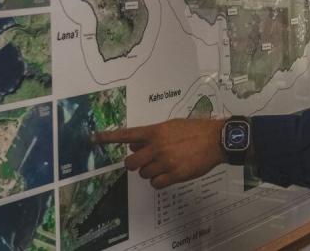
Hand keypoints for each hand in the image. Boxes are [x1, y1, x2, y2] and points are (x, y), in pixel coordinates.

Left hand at [93, 118, 225, 188]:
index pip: (127, 135)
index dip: (108, 138)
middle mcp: (157, 147)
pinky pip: (156, 183)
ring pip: (143, 174)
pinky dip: (158, 181)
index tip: (93, 138)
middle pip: (131, 163)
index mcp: (156, 132)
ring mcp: (165, 162)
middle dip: (134, 164)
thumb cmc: (195, 129)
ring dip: (150, 172)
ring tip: (164, 165)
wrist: (216, 139)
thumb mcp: (172, 126)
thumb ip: (152, 134)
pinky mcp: (175, 175)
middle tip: (143, 162)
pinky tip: (167, 174)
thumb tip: (134, 144)